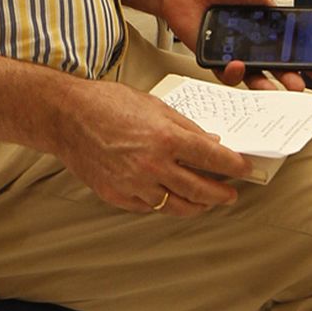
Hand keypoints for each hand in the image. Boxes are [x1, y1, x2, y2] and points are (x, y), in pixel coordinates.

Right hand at [53, 74, 251, 214]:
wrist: (67, 117)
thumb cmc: (107, 103)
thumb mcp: (154, 105)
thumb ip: (185, 127)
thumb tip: (210, 142)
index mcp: (165, 138)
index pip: (213, 158)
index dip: (234, 166)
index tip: (244, 169)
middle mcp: (152, 165)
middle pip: (201, 190)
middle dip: (222, 193)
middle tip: (230, 194)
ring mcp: (134, 184)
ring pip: (177, 206)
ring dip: (197, 205)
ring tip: (205, 202)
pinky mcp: (118, 195)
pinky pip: (149, 207)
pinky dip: (163, 203)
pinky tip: (169, 196)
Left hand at [158, 0, 305, 82]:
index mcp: (268, 20)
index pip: (293, 42)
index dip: (307, 55)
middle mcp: (254, 39)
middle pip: (277, 65)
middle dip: (290, 77)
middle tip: (298, 83)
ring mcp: (235, 50)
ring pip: (254, 75)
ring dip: (264, 84)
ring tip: (273, 87)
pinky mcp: (214, 58)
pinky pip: (225, 73)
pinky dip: (233, 73)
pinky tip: (237, 66)